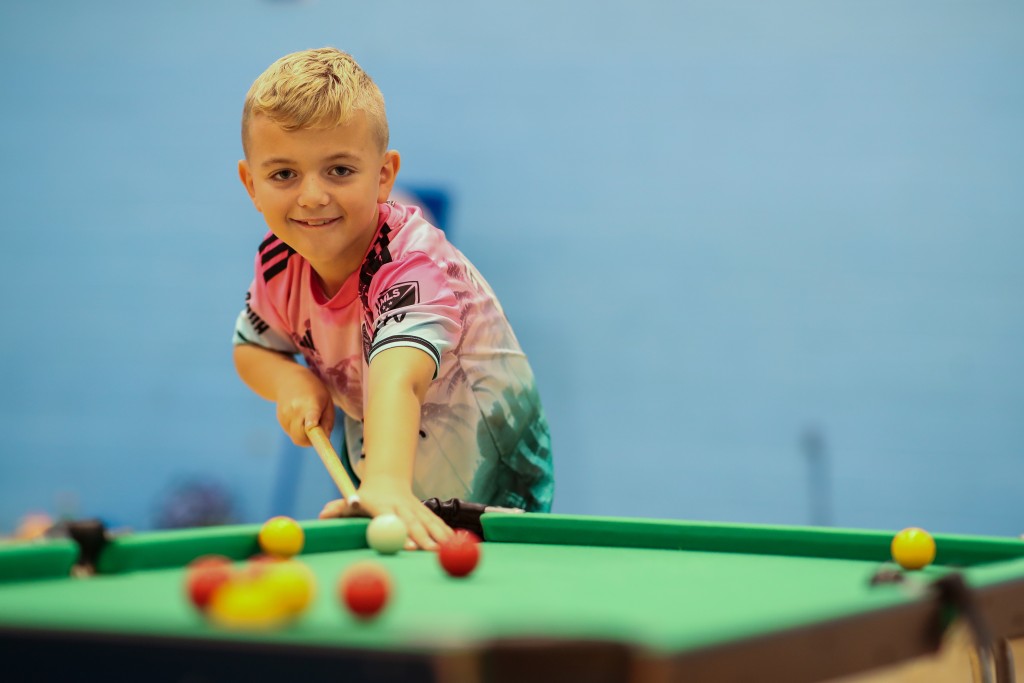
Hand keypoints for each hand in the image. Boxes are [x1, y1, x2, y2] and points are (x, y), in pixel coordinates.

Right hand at [274, 369, 333, 446]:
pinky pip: (292, 433)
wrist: (289, 379)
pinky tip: (300, 418)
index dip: (311, 421)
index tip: (311, 425)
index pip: (310, 414)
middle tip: (318, 431)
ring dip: (305, 435)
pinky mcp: (280, 420)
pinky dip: (299, 431)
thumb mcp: (327, 401)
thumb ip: (328, 421)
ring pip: (296, 437)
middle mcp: (295, 409)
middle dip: (310, 440)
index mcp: (311, 402)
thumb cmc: (314, 391)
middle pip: (301, 436)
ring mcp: (285, 415)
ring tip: (309, 419)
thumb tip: (325, 437)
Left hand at [318, 480, 453, 549]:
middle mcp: (401, 506)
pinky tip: (455, 542)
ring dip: (439, 535)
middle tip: (431, 552)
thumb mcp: (350, 501)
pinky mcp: (425, 511)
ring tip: (448, 549)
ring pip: (430, 521)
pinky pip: (437, 521)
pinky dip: (446, 531)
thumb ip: (338, 509)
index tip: (407, 546)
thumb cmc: (366, 498)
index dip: (400, 531)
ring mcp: (415, 508)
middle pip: (413, 522)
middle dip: (423, 537)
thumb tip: (322, 514)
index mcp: (382, 505)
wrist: (388, 480)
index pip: (391, 518)